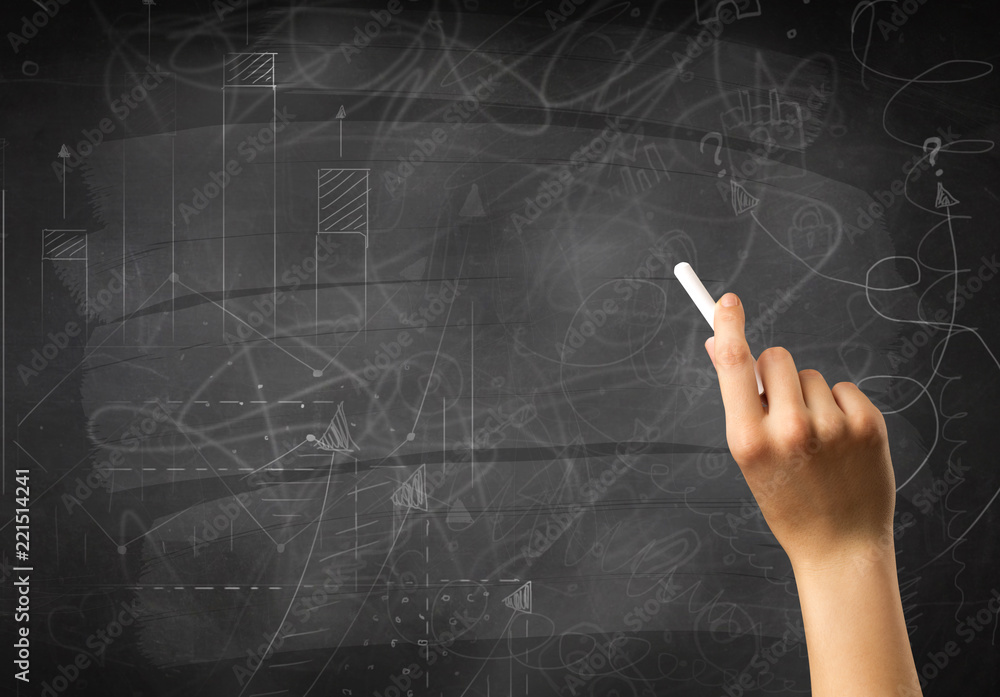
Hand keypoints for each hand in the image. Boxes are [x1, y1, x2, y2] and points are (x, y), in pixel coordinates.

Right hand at [704, 292, 895, 572]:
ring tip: (814, 440)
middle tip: (780, 407)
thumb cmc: (786, 499)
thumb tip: (719, 345)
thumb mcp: (748, 454)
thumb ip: (736, 399)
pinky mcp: (867, 426)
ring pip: (810, 376)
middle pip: (777, 359)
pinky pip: (843, 390)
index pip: (735, 365)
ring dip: (808, 397)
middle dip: (774, 373)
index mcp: (749, 439)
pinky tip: (839, 442)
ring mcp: (832, 428)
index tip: (727, 302)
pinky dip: (839, 407)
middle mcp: (790, 430)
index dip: (729, 326)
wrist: (839, 546)